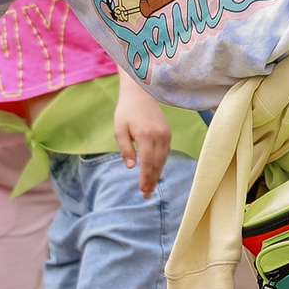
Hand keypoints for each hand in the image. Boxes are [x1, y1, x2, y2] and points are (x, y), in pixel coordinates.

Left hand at [112, 76, 170, 198]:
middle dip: (152, 180)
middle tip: (146, 194)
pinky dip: (161, 164)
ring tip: (150, 187)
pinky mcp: (168, 133)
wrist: (141, 93)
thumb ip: (126, 149)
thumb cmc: (126, 111)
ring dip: (157, 174)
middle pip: (157, 164)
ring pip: (163, 160)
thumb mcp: (120, 129)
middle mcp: (159, 136)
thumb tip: (132, 167)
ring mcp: (166, 135)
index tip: (142, 190)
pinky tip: (155, 172)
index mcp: (146, 136)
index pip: (147, 162)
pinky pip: (166, 153)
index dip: (145, 178)